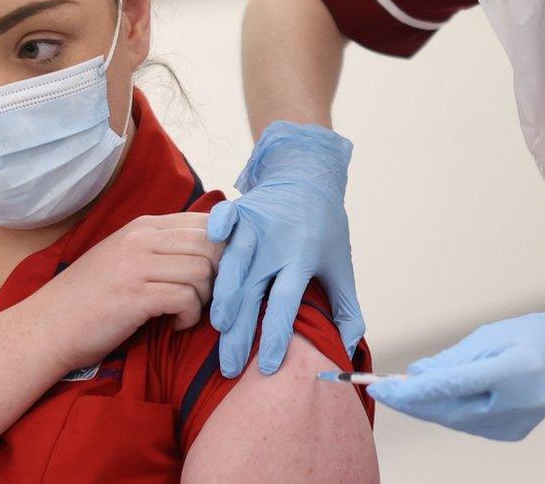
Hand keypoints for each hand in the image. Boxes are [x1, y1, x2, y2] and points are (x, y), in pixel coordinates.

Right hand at [38, 213, 222, 370]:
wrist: (48, 326)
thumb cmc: (91, 297)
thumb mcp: (126, 257)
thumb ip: (162, 247)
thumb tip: (213, 248)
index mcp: (143, 226)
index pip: (206, 221)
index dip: (225, 247)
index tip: (219, 273)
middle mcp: (141, 239)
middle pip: (211, 244)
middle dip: (220, 275)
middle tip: (204, 297)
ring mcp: (136, 265)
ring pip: (203, 271)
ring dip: (204, 298)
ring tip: (185, 312)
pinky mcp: (135, 296)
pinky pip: (186, 298)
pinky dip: (190, 316)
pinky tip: (175, 324)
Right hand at [207, 121, 363, 377]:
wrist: (309, 177)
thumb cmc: (325, 228)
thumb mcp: (340, 267)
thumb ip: (346, 310)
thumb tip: (346, 349)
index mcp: (303, 259)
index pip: (286, 304)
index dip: (276, 335)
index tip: (269, 366)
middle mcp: (277, 243)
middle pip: (253, 292)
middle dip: (240, 333)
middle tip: (230, 367)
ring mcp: (255, 224)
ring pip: (231, 266)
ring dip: (222, 298)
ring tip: (215, 329)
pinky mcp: (239, 210)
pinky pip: (221, 223)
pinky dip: (211, 239)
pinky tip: (198, 264)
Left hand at [367, 305, 544, 440]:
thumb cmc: (534, 336)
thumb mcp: (489, 335)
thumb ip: (451, 359)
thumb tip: (416, 375)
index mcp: (512, 371)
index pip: (450, 386)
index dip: (411, 391)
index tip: (382, 388)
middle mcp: (515, 404)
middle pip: (448, 410)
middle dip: (409, 402)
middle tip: (381, 391)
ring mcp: (514, 424)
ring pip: (454, 421)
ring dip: (425, 407)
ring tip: (400, 391)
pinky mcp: (510, 433)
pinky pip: (467, 425)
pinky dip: (447, 412)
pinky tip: (433, 399)